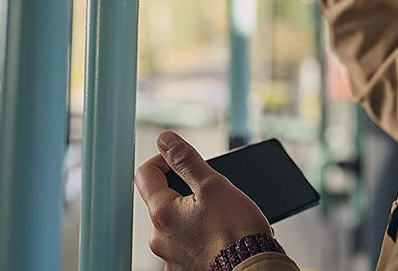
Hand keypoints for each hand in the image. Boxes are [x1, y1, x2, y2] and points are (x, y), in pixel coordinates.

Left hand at [135, 131, 273, 269]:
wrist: (252, 268)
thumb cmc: (236, 232)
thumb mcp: (213, 185)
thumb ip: (185, 160)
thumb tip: (165, 140)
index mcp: (162, 214)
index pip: (145, 175)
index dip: (164, 159)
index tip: (182, 160)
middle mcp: (160, 238)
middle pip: (164, 200)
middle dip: (186, 190)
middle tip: (212, 190)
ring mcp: (172, 257)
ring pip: (178, 223)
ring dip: (195, 213)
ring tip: (222, 215)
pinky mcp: (186, 268)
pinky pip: (188, 244)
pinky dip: (201, 235)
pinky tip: (221, 234)